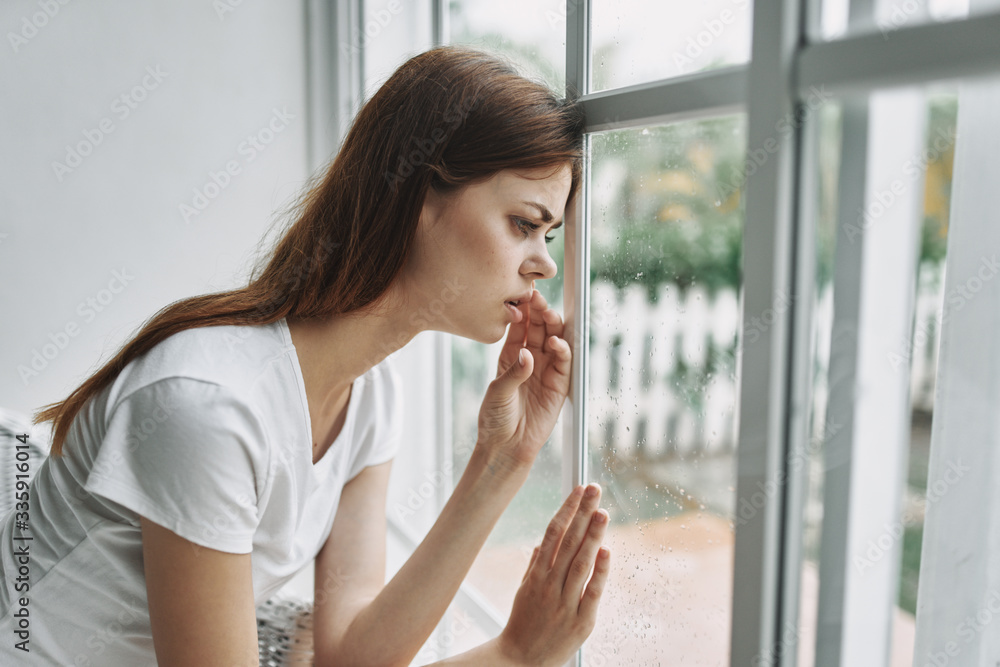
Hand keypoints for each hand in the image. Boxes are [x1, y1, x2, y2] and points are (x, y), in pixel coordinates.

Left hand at [475, 285, 572, 469]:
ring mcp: (546, 371)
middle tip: (539, 300)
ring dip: (553, 326)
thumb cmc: (495, 419)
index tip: (525, 294)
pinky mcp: (559, 386)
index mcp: (510, 356)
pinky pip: (564, 363)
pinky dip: (563, 350)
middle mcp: (530, 360)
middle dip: (540, 312)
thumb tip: (527, 355)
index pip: (520, 327)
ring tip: (548, 315)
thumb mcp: (498, 392)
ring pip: (554, 340)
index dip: (524, 310)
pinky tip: (555, 342)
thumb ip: (513, 373)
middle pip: (539, 329)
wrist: (506, 447)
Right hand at [496, 484, 610, 666]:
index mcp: (536, 575)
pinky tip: (607, 551)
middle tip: (594, 490)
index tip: (578, 490)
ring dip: (593, 535)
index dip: (567, 509)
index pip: (553, 533)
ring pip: (581, 563)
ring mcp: (565, 603)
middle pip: (569, 542)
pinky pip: (592, 592)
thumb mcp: (524, 592)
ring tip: (603, 512)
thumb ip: (535, 566)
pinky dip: (600, 572)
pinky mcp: (581, 622)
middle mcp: (550, 585)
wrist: (520, 661)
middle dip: (582, 513)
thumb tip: (544, 543)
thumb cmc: (523, 625)